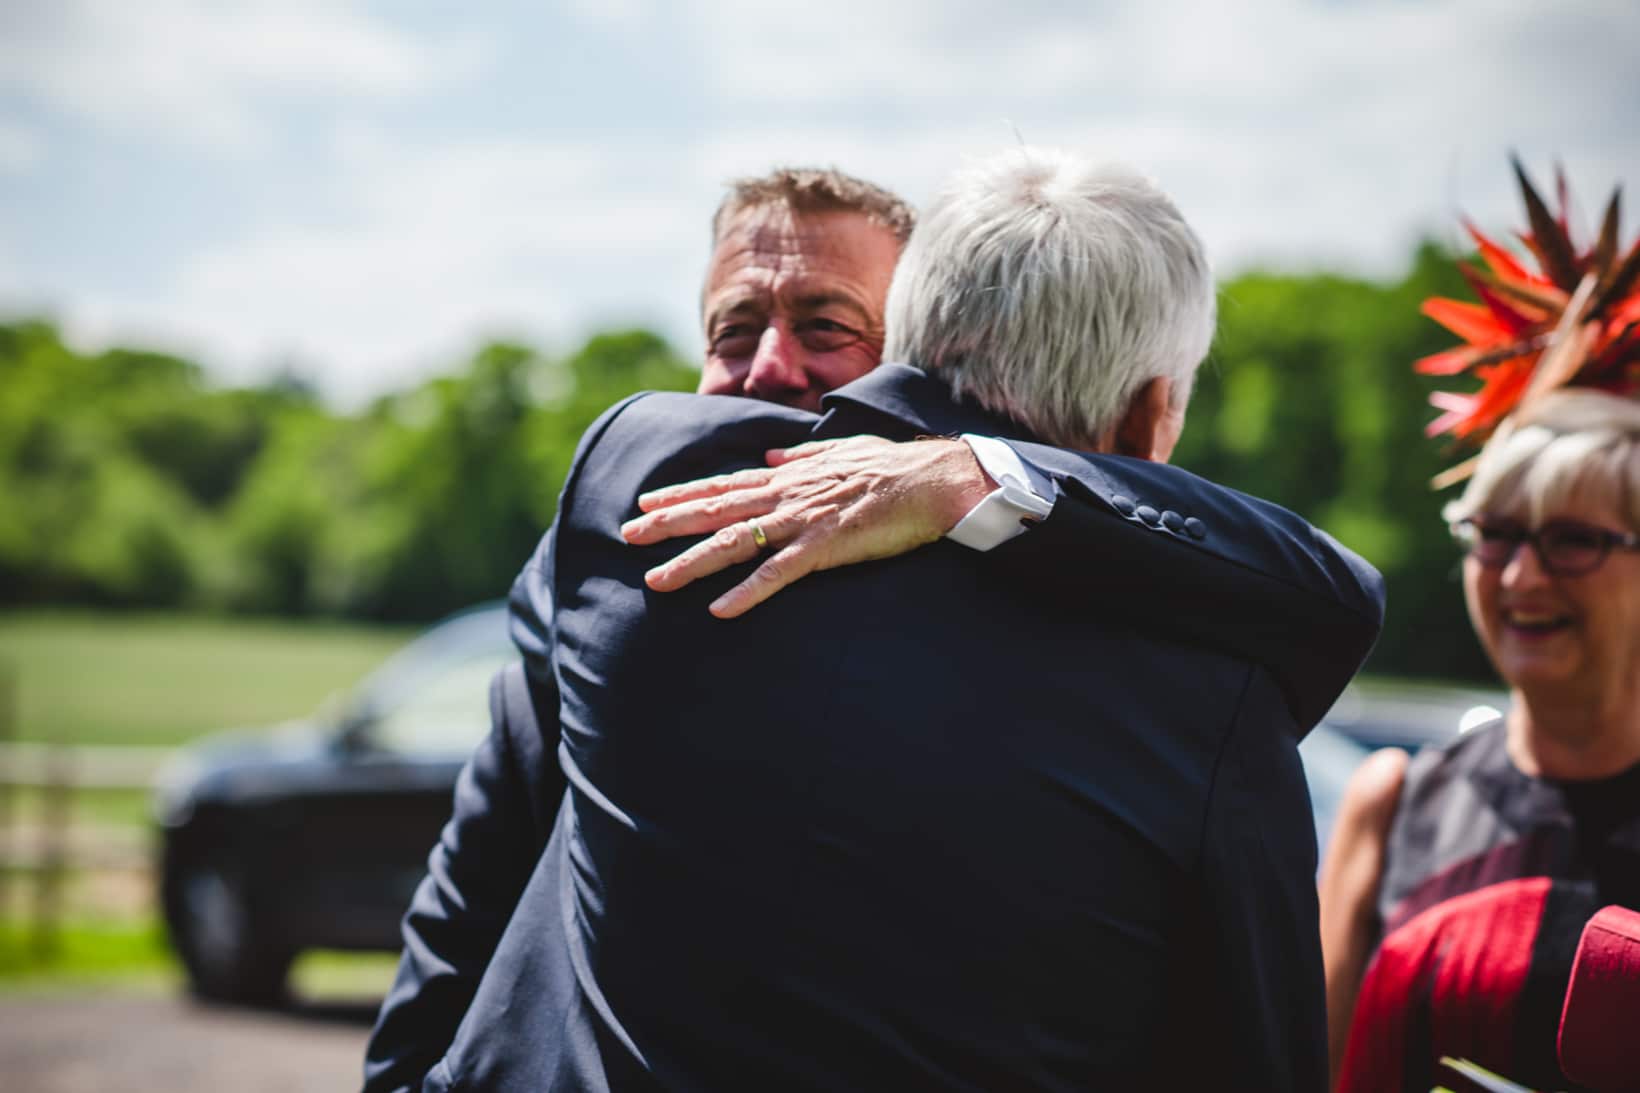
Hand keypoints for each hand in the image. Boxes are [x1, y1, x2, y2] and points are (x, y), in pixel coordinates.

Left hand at [621, 435, 994, 617]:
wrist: (936, 479)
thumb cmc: (895, 468)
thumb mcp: (841, 451)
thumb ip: (802, 456)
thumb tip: (772, 458)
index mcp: (788, 477)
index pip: (723, 486)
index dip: (682, 494)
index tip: (645, 503)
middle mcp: (787, 494)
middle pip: (715, 512)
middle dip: (668, 524)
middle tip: (626, 536)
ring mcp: (803, 520)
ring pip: (736, 543)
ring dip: (692, 563)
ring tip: (657, 580)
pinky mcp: (826, 546)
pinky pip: (779, 574)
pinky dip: (748, 592)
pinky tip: (721, 612)